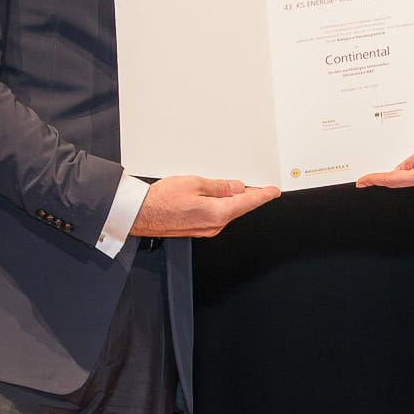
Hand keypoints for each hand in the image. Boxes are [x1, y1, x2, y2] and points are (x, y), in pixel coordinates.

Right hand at [130, 176, 279, 236]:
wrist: (140, 213)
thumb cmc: (162, 200)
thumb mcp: (195, 183)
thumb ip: (220, 186)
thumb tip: (237, 187)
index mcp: (218, 212)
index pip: (248, 202)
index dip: (263, 195)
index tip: (273, 192)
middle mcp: (214, 225)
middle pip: (239, 208)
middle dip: (248, 195)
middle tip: (256, 184)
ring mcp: (206, 229)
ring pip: (227, 212)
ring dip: (232, 200)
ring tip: (231, 186)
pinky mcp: (197, 229)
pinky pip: (216, 216)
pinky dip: (220, 206)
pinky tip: (215, 197)